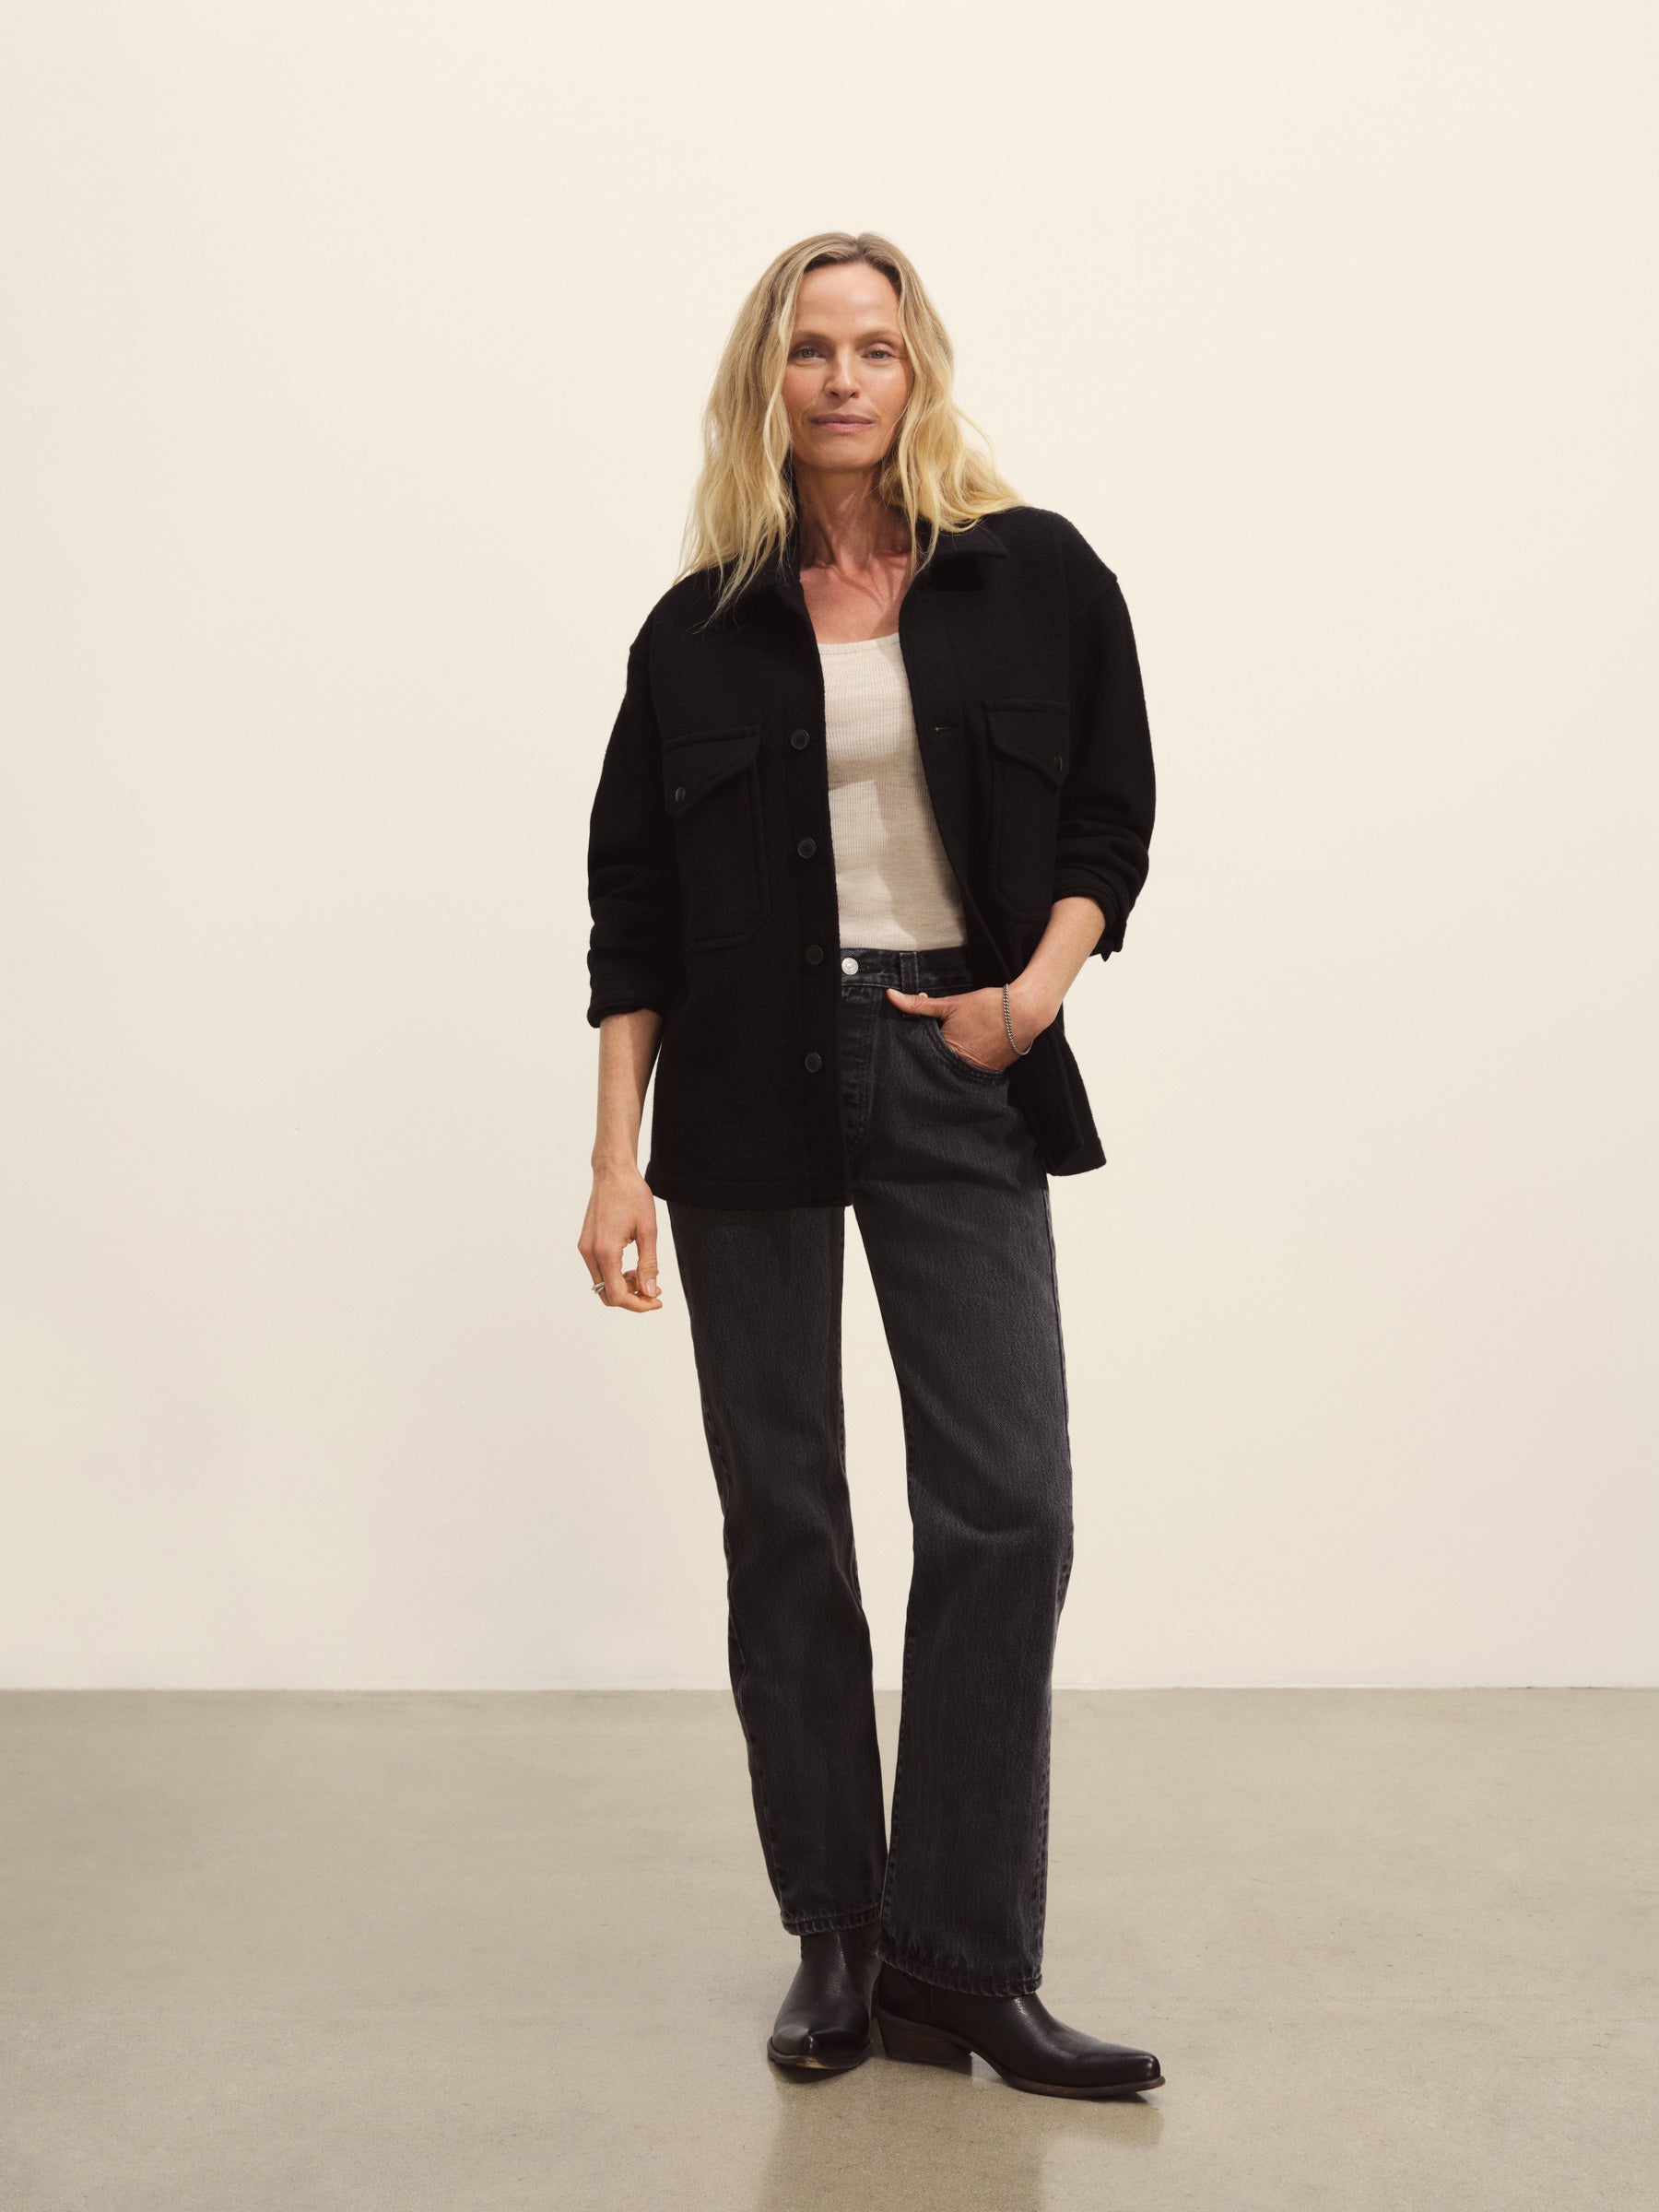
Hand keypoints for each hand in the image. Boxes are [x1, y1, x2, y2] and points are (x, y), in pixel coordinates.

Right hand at [578, 1164, 663, 1311]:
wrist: (613, 1173)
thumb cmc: (632, 1195)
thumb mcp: (648, 1230)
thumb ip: (648, 1264)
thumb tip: (650, 1292)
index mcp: (605, 1250)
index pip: (617, 1295)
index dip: (638, 1304)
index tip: (657, 1300)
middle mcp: (590, 1252)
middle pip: (606, 1295)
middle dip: (631, 1298)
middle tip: (654, 1290)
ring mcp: (585, 1248)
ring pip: (602, 1285)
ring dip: (623, 1287)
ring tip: (644, 1275)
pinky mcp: (585, 1244)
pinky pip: (598, 1271)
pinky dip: (614, 1275)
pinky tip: (631, 1266)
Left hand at [885, 978, 1054, 1069]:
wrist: (1026, 1011)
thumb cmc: (988, 1006)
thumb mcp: (950, 1003)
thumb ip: (918, 1005)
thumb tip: (890, 995)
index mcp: (947, 1052)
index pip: (924, 1055)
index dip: (922, 1043)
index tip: (927, 1033)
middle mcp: (962, 1067)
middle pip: (940, 1064)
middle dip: (937, 1054)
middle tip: (948, 1035)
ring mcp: (979, 1072)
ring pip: (957, 1068)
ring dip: (955, 1058)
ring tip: (964, 1041)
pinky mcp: (994, 1072)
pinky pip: (975, 1070)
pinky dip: (972, 1060)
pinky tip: (976, 1047)